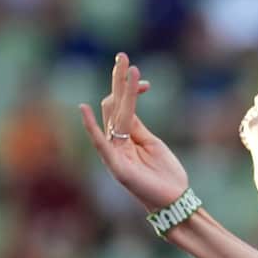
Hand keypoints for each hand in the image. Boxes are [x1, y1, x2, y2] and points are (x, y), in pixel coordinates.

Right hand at [80, 53, 188, 211]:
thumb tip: (126, 104)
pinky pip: (101, 143)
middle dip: (119, 79)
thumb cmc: (165, 176)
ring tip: (125, 67)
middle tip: (123, 55)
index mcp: (127, 135)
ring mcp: (115, 152)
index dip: (131, 88)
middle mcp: (117, 141)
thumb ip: (137, 126)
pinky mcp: (117, 166)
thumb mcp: (152, 144)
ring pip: (114, 116)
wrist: (174, 202)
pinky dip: (92, 127)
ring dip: (120, 90)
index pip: (123, 105)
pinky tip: (84, 109)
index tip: (145, 80)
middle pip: (114, 104)